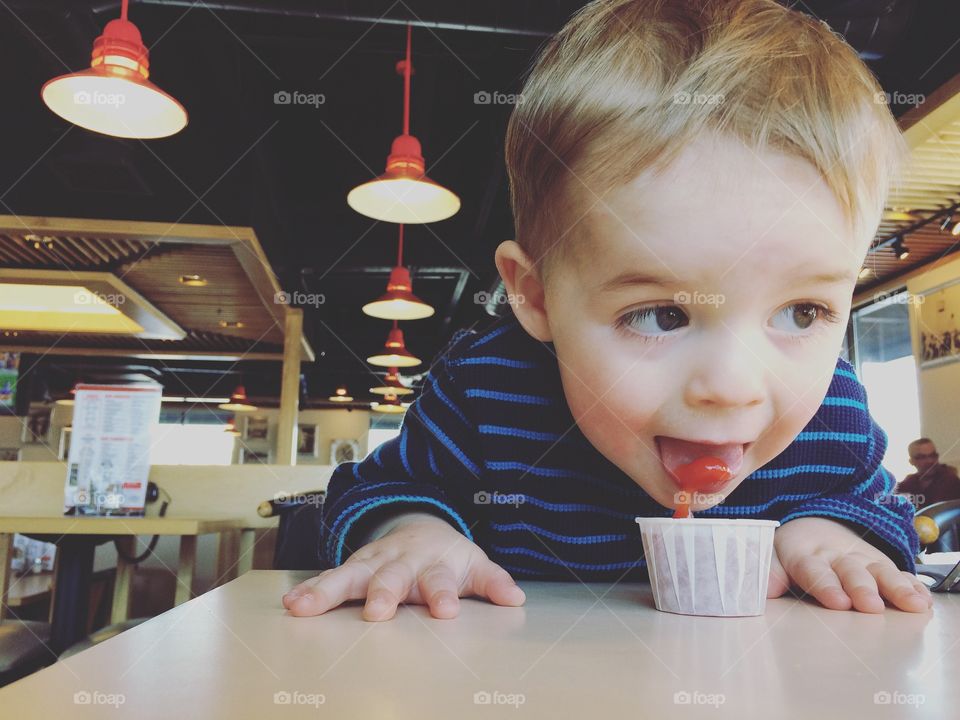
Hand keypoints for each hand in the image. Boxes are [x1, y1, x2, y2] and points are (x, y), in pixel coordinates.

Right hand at [282, 513, 525, 620]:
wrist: (422, 526)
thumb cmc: (448, 555)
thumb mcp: (475, 564)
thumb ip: (493, 582)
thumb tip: (515, 598)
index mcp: (434, 563)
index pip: (440, 580)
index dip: (443, 594)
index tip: (446, 610)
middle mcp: (400, 560)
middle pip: (390, 577)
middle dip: (382, 593)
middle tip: (377, 614)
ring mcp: (373, 562)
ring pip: (349, 575)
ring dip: (328, 592)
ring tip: (305, 607)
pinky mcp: (352, 568)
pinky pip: (329, 579)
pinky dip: (311, 590)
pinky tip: (292, 603)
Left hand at [766, 517, 931, 612]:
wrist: (814, 525)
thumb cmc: (790, 552)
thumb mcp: (769, 558)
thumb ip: (765, 573)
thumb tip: (762, 590)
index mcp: (804, 555)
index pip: (814, 570)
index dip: (825, 586)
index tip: (837, 602)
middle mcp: (836, 556)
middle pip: (850, 571)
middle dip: (861, 588)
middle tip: (870, 605)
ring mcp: (861, 559)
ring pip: (879, 571)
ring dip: (895, 587)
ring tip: (911, 604)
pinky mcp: (879, 565)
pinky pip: (898, 574)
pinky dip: (911, 586)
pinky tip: (922, 600)